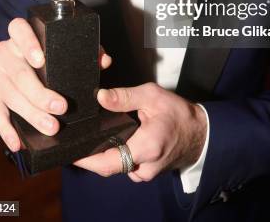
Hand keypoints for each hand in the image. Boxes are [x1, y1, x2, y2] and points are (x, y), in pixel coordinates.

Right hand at [0, 17, 111, 151]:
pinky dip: (5, 129)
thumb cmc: (51, 57)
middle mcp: (4, 51)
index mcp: (22, 34)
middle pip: (18, 71)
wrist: (21, 66)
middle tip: (60, 107)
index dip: (28, 43)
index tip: (41, 60)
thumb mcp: (67, 50)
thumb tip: (103, 60)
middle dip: (39, 93)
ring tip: (51, 127)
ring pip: (9, 93)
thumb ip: (87, 51)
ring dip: (30, 113)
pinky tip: (18, 142)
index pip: (18, 29)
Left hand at [74, 83, 206, 181]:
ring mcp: (146, 172)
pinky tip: (113, 141)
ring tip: (92, 137)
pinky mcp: (147, 172)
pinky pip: (126, 166)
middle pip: (108, 165)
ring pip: (117, 166)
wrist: (200, 132)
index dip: (85, 160)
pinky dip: (117, 154)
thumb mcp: (152, 96)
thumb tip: (100, 96)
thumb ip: (125, 97)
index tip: (69, 151)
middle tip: (76, 140)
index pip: (106, 162)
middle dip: (91, 155)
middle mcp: (144, 166)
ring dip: (105, 154)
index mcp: (145, 148)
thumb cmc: (179, 114)